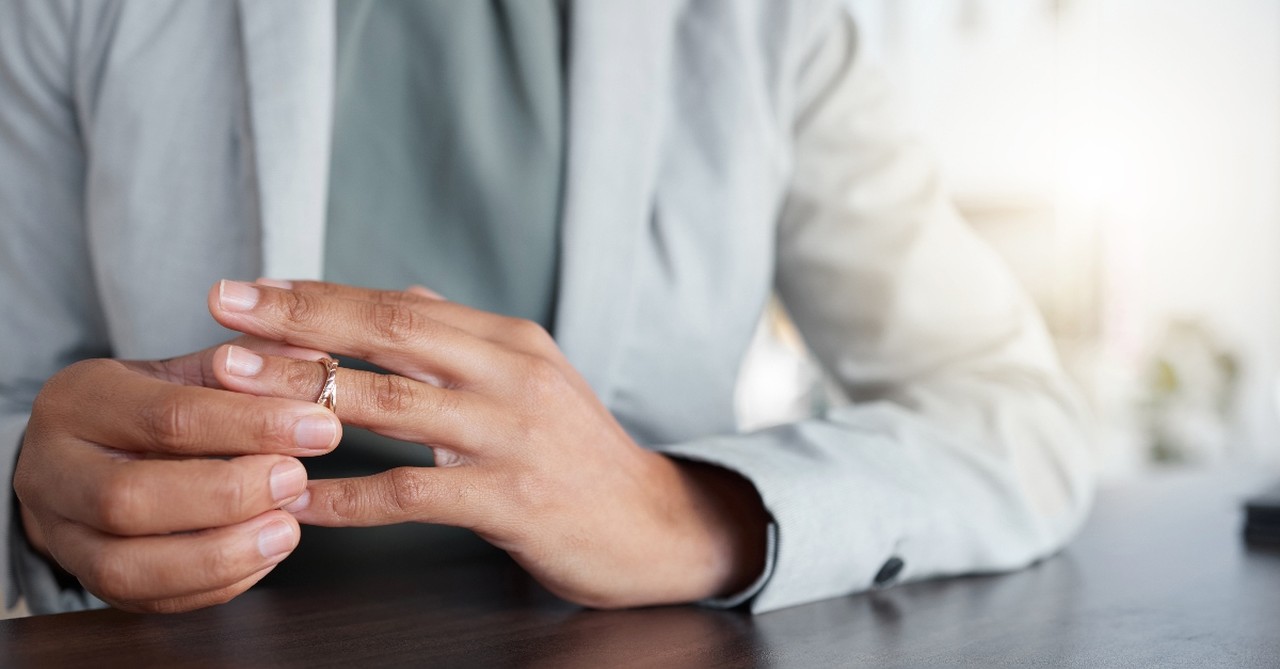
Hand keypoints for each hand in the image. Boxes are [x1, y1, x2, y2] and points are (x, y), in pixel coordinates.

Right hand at [14, 337, 341, 612]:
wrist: (92, 451)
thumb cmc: (152, 406)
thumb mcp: (189, 371)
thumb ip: (251, 366)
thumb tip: (315, 360)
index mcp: (80, 400)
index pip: (168, 417)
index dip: (252, 426)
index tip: (318, 428)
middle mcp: (53, 469)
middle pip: (131, 499)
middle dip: (228, 495)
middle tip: (295, 480)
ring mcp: (62, 534)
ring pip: (126, 566)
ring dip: (220, 554)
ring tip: (287, 529)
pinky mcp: (89, 581)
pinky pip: (148, 600)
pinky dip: (215, 584)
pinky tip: (263, 555)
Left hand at [208, 280, 767, 607]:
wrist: (652, 524)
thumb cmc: (577, 454)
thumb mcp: (529, 380)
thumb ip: (462, 338)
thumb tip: (400, 297)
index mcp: (508, 340)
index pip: (398, 305)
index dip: (318, 295)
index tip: (248, 290)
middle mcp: (511, 374)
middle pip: (388, 333)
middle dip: (297, 320)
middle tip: (222, 312)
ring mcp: (512, 435)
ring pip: (391, 403)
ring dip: (304, 392)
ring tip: (234, 387)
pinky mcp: (512, 498)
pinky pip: (411, 494)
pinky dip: (346, 497)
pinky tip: (297, 500)